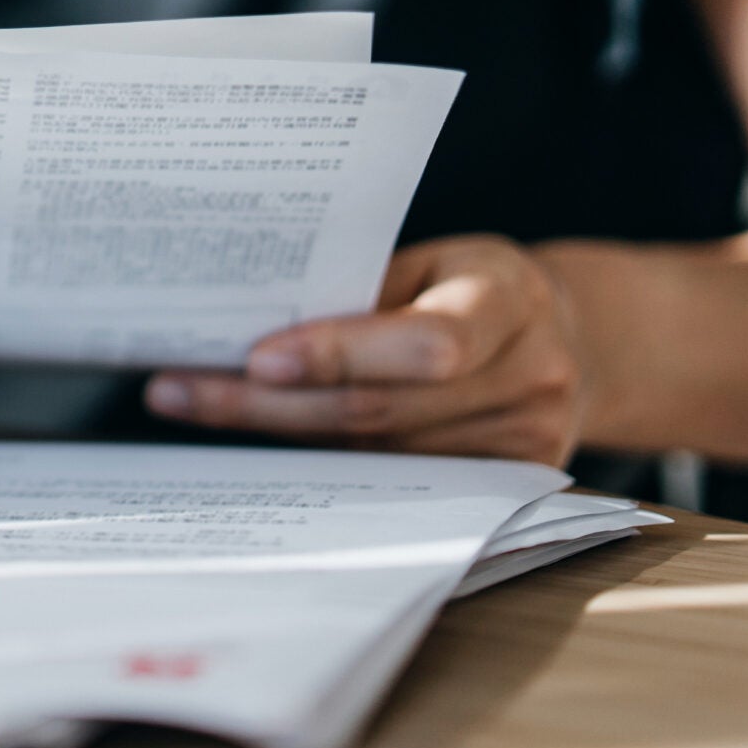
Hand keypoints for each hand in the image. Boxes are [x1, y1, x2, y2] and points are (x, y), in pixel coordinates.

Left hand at [141, 236, 590, 464]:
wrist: (564, 340)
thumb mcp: (431, 262)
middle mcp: (531, 376)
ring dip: (281, 437)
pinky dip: (325, 463)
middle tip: (182, 393)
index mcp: (509, 300)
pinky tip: (261, 447)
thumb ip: (361, 289)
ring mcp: (526, 441)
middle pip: (382, 410)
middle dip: (271, 405)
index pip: (427, 340)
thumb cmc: (471, 287)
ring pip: (377, 454)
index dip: (341, 353)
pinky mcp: (509, 486)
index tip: (258, 357)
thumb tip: (247, 314)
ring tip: (198, 409)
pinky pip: (397, 482)